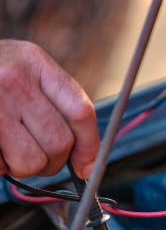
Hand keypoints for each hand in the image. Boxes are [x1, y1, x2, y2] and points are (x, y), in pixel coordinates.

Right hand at [0, 40, 98, 178]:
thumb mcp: (22, 68)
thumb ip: (53, 101)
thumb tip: (85, 157)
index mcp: (34, 62)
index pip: (80, 110)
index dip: (90, 145)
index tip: (89, 166)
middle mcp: (12, 79)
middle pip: (60, 142)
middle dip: (55, 162)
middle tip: (41, 159)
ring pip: (31, 161)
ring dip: (25, 167)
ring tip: (11, 152)